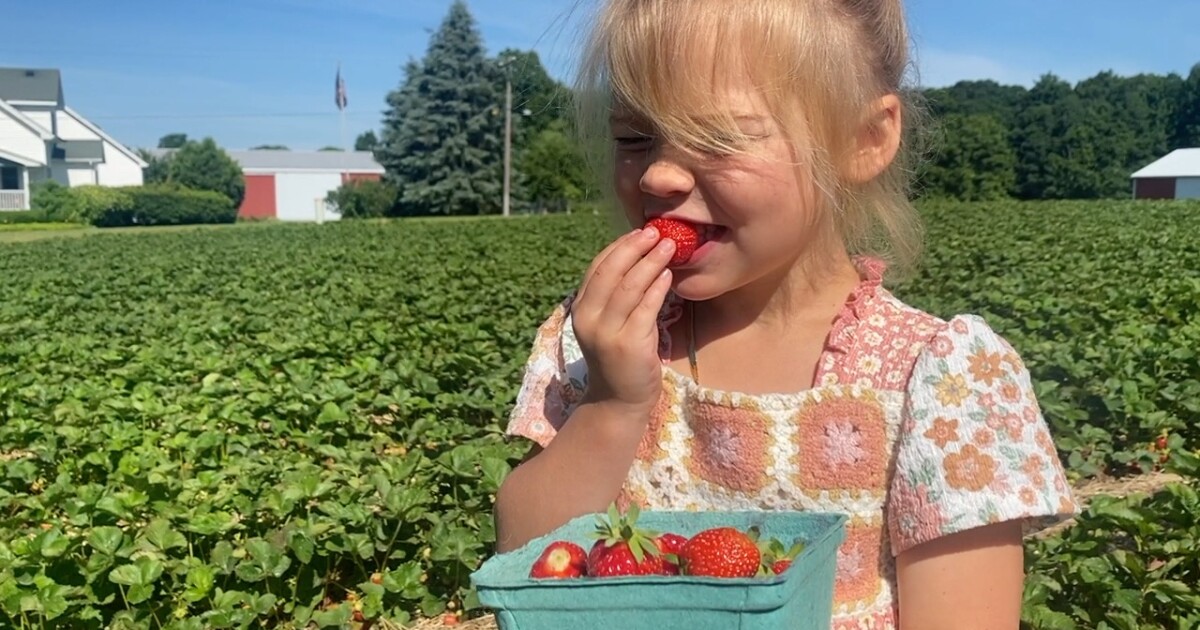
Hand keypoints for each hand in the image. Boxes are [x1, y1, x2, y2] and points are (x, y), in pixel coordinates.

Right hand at [570, 227, 675, 416]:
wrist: (617, 402)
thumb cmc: (619, 359)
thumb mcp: (608, 324)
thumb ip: (615, 297)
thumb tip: (639, 258)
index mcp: (581, 309)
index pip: (597, 268)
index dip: (619, 246)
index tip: (640, 232)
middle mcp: (588, 319)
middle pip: (611, 272)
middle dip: (634, 247)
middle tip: (656, 232)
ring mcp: (607, 333)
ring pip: (629, 287)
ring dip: (650, 262)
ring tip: (669, 246)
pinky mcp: (629, 346)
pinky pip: (646, 309)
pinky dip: (657, 288)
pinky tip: (669, 276)